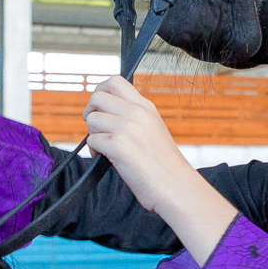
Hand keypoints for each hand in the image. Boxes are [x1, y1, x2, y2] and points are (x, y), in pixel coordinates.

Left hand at [82, 77, 237, 262]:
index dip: (100, 91)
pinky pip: (91, 141)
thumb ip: (133, 118)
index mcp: (145, 107)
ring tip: (104, 149)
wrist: (176, 187)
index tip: (99, 107)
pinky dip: (94, 152)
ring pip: (91, 119)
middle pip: (97, 96)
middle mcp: (136, 112)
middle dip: (90, 112)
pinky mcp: (117, 146)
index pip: (115, 81)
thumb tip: (105, 115)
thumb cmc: (164, 165)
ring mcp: (126, 128)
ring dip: (93, 135)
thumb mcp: (153, 129)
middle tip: (97, 129)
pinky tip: (106, 160)